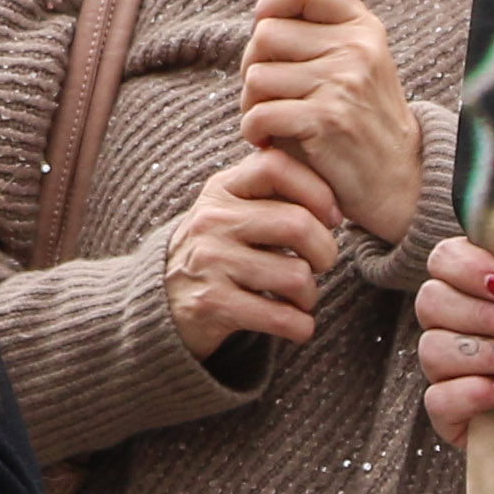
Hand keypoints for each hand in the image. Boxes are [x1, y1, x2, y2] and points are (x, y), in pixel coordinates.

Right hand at [163, 148, 345, 361]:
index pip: (276, 166)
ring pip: (296, 276)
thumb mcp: (230, 210)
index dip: (316, 189)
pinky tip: (294, 325)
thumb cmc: (217, 252)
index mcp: (221, 190)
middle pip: (298, 224)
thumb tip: (334, 195)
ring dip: (310, 295)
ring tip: (300, 298)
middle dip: (326, 251)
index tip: (331, 217)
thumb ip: (271, 193)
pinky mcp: (211, 304)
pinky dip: (300, 326)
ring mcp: (209, 262)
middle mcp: (211, 221)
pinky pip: (282, 317)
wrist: (159, 302)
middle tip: (321, 264)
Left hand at [240, 0, 421, 242]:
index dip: (273, 2)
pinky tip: (272, 142)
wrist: (397, 183)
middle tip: (274, 95)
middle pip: (265, 34)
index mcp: (362, 27)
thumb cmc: (359, 121)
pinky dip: (255, 132)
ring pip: (256, 76)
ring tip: (278, 121)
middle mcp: (356, 48)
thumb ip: (303, 22)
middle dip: (255, 67)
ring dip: (253, 105)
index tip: (266, 27)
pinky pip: (259, 113)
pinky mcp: (325, 120)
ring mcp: (343, 83)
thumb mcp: (344, 63)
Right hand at [415, 237, 493, 445]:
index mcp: (478, 287)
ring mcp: (447, 371)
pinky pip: (435, 399)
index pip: (443, 259)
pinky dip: (472, 393)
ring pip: (431, 348)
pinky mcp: (448, 414)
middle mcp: (453, 325)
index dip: (468, 267)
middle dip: (483, 314)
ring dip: (487, 353)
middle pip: (430, 301)